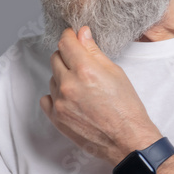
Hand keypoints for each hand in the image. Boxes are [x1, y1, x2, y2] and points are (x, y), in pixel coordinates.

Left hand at [40, 26, 160, 163]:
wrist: (126, 139)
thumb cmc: (126, 107)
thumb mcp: (115, 72)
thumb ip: (94, 51)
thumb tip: (82, 33)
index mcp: (85, 69)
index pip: (66, 43)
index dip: (69, 36)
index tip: (72, 36)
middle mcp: (68, 84)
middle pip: (55, 58)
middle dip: (66, 56)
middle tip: (80, 63)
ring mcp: (60, 102)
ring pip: (52, 78)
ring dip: (62, 77)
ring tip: (82, 87)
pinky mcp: (56, 118)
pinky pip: (47, 98)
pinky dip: (56, 95)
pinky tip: (71, 99)